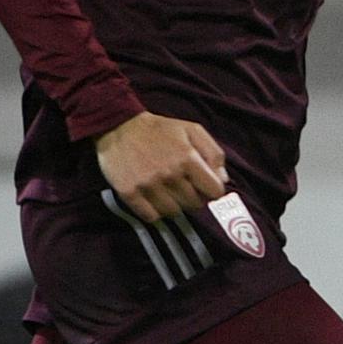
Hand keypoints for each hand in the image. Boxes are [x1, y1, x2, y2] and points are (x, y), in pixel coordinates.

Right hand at [95, 111, 226, 221]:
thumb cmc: (160, 129)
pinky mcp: (129, 193)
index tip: (204, 185)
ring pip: (174, 212)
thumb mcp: (192, 130)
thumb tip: (223, 180)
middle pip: (195, 204)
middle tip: (184, 186)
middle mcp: (169, 175)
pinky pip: (151, 216)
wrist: (119, 126)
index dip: (212, 189)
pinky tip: (153, 198)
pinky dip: (155, 212)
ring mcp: (148, 186)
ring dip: (175, 205)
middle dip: (194, 197)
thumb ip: (214, 153)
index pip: (214, 191)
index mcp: (188, 158)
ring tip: (168, 191)